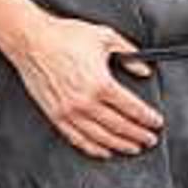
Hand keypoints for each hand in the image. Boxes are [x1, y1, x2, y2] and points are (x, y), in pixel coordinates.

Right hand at [8, 13, 162, 158]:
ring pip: (101, 138)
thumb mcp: (104, 37)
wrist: (32, 40)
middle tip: (150, 139)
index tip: (155, 123)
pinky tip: (104, 151)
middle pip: (120, 127)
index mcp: (100, 83)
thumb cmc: (63, 36)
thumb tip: (144, 69)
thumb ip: (129, 53)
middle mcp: (86, 102)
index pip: (132, 108)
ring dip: (120, 145)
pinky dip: (94, 149)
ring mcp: (69, 111)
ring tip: (133, 148)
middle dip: (138, 135)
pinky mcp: (56, 115)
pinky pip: (78, 139)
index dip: (147, 118)